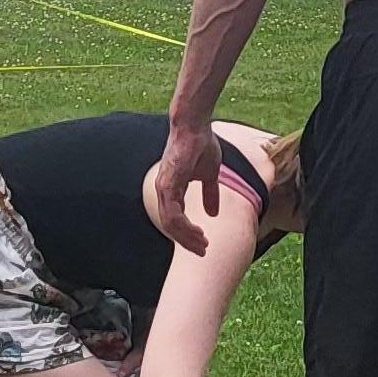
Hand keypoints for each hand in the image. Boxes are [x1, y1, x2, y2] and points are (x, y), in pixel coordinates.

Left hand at [148, 116, 221, 249]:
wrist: (195, 126)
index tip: (203, 243)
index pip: (176, 220)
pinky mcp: (168, 184)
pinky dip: (183, 226)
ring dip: (186, 237)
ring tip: (202, 244)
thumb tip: (213, 213)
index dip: (188, 234)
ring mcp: (164, 188)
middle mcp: (164, 191)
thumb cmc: (201, 145)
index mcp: (172, 189)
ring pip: (170, 224)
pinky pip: (172, 213)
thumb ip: (210, 193)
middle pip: (171, 226)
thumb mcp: (210, 174)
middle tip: (202, 251)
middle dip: (187, 242)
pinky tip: (196, 232)